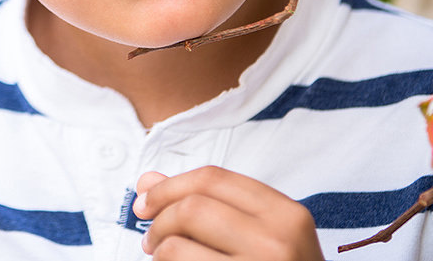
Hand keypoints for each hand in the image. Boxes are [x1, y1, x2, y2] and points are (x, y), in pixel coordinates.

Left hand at [133, 166, 323, 260]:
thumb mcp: (260, 234)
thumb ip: (208, 203)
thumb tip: (149, 181)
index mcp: (286, 213)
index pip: (213, 179)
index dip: (169, 185)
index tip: (147, 197)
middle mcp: (278, 240)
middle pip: (193, 207)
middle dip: (159, 218)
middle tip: (150, 234)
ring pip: (179, 244)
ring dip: (159, 250)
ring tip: (161, 256)